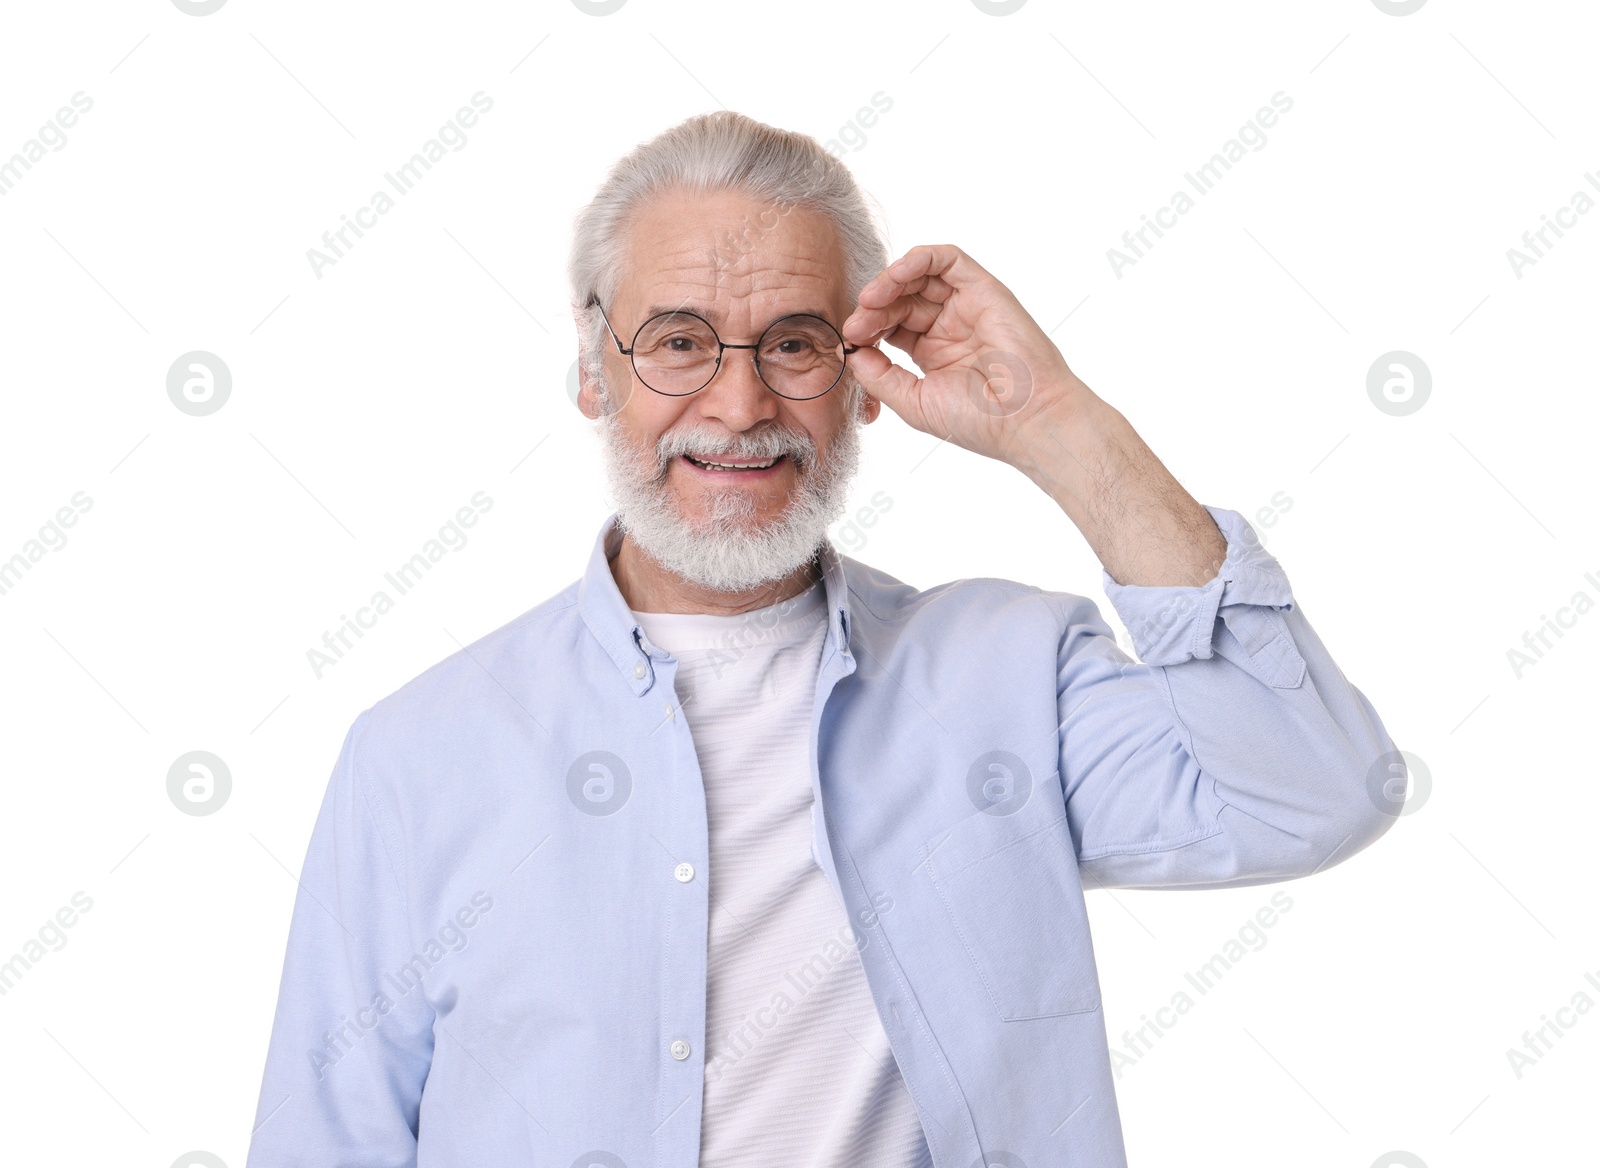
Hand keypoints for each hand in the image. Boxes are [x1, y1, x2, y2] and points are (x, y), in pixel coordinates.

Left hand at [840, 244, 1088, 466]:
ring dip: (889, 281)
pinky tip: (897, 275)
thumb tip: (851, 354)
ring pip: (919, 275)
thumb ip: (880, 378)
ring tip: (870, 300)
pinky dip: (918, 258)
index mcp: (932, 352)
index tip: (849, 342)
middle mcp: (949, 325)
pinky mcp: (983, 289)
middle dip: (872, 307)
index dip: (866, 328)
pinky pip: (948, 259)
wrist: (1025, 420)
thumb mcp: (915, 402)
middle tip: (855, 325)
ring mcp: (966, 306)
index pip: (890, 325)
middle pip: (900, 299)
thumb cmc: (979, 421)